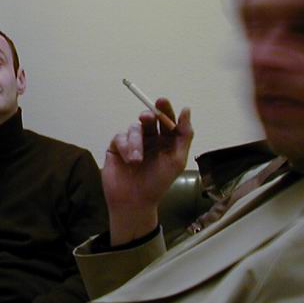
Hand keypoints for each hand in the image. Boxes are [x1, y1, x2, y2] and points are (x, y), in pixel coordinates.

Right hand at [103, 98, 192, 244]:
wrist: (134, 201)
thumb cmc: (158, 183)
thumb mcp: (177, 160)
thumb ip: (184, 135)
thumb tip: (186, 109)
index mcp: (166, 141)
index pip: (166, 120)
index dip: (165, 109)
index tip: (161, 101)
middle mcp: (149, 139)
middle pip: (149, 118)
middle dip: (148, 116)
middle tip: (147, 118)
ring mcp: (132, 142)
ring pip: (134, 128)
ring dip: (136, 142)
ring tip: (137, 160)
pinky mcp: (117, 147)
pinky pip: (120, 137)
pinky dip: (125, 147)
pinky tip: (129, 160)